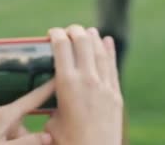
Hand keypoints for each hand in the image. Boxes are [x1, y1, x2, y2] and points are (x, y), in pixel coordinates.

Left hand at [0, 81, 54, 144]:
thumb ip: (29, 143)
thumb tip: (49, 136)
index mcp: (4, 115)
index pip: (32, 99)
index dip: (47, 89)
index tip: (59, 77)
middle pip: (23, 125)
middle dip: (25, 140)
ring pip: (13, 132)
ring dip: (13, 144)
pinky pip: (2, 134)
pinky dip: (5, 143)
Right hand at [44, 25, 122, 144]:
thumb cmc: (67, 144)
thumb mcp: (51, 120)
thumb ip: (51, 101)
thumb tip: (49, 91)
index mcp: (67, 84)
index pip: (62, 47)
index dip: (55, 34)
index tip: (51, 33)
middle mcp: (87, 80)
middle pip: (82, 42)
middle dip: (74, 31)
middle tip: (67, 31)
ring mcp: (104, 86)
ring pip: (99, 51)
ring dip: (92, 37)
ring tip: (87, 31)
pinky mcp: (115, 95)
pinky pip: (112, 67)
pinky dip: (109, 51)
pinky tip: (107, 41)